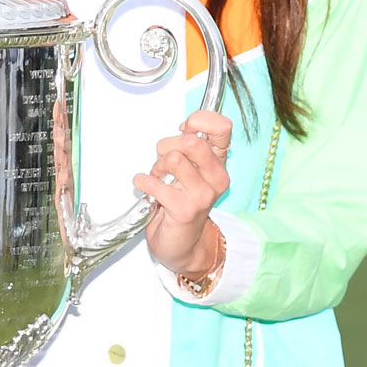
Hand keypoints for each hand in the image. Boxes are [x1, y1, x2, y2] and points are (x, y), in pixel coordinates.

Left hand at [133, 108, 231, 275]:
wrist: (181, 245)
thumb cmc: (181, 202)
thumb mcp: (190, 170)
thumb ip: (190, 145)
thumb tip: (186, 126)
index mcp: (219, 162)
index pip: (222, 127)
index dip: (198, 121)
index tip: (183, 129)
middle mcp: (216, 177)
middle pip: (193, 141)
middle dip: (168, 145)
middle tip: (163, 158)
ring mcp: (203, 195)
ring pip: (174, 159)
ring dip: (157, 166)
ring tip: (158, 177)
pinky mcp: (185, 210)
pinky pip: (157, 183)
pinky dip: (144, 182)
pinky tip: (147, 189)